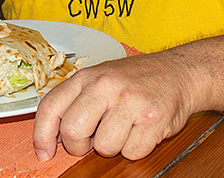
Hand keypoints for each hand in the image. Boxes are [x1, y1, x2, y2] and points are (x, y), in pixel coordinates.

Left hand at [33, 53, 197, 160]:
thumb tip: (52, 135)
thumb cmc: (138, 79)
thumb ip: (77, 100)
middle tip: (93, 141)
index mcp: (89, 76)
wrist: (181, 71)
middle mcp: (107, 85)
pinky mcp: (153, 119)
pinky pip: (132, 152)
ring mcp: (130, 101)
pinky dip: (137, 148)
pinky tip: (142, 130)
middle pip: (73, 132)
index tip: (44, 152)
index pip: (51, 107)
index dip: (42, 135)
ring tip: (125, 127)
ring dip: (115, 146)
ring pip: (105, 147)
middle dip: (80, 146)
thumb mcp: (102, 77)